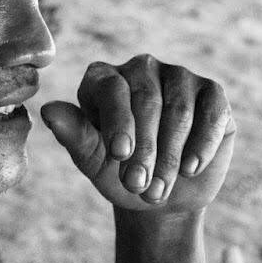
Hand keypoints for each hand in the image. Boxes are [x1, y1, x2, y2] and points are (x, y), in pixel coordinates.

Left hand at [40, 55, 235, 212]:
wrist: (159, 194)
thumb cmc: (116, 171)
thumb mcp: (91, 158)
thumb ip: (72, 133)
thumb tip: (48, 110)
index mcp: (103, 77)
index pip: (112, 89)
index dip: (117, 121)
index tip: (120, 155)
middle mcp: (140, 68)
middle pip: (147, 101)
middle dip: (145, 148)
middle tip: (139, 186)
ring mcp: (179, 77)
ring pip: (180, 109)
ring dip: (171, 155)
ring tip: (159, 190)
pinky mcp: (213, 93)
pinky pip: (213, 112)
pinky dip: (203, 143)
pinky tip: (191, 169)